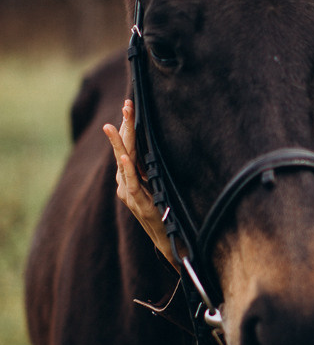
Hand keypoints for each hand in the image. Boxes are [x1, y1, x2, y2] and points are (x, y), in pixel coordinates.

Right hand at [103, 100, 175, 263]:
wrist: (168, 240)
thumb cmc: (166, 212)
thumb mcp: (159, 186)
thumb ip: (152, 171)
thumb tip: (154, 150)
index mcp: (130, 178)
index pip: (128, 147)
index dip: (127, 127)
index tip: (129, 106)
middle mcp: (125, 184)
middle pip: (123, 150)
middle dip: (124, 126)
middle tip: (127, 104)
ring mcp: (129, 193)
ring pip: (123, 163)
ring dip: (119, 142)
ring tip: (113, 124)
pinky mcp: (137, 203)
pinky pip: (132, 182)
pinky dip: (127, 168)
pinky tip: (124, 155)